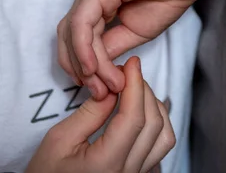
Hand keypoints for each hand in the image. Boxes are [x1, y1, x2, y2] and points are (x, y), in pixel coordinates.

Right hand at [25, 56, 174, 172]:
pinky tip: (141, 110)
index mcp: (106, 165)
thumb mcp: (59, 140)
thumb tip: (113, 88)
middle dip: (144, 90)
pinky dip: (157, 123)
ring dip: (155, 107)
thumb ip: (90, 112)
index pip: (133, 118)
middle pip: (153, 124)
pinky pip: (159, 147)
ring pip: (164, 137)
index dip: (135, 85)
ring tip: (135, 90)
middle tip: (128, 72)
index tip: (131, 64)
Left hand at [58, 0, 202, 98]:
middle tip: (100, 94)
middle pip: (66, 34)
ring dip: (87, 65)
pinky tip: (97, 69)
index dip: (82, 66)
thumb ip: (112, 46)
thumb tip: (93, 69)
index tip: (100, 91)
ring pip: (73, 32)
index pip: (75, 35)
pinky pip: (82, 24)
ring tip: (108, 86)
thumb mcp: (136, 30)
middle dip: (79, 69)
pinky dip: (86, 50)